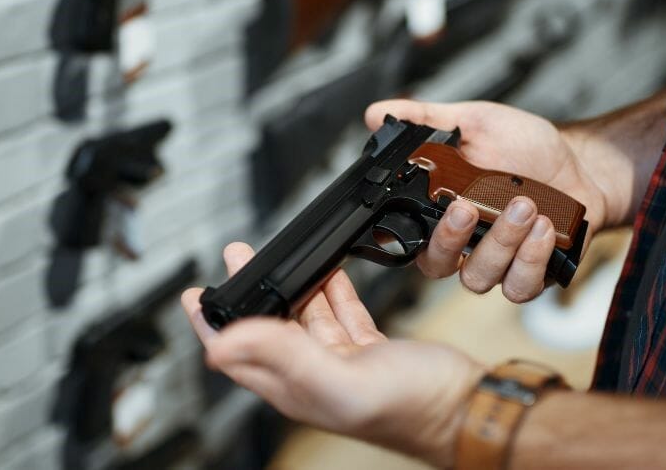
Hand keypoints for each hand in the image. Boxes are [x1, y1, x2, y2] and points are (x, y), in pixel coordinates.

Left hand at [182, 242, 484, 467]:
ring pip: (302, 316)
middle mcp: (313, 376)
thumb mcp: (341, 379)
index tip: (195, 295)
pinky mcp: (370, 349)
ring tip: (267, 255)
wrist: (469, 408)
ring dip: (287, 284)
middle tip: (233, 259)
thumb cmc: (414, 409)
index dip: (212, 325)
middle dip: (246, 293)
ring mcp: (342, 362)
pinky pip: (340, 313)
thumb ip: (283, 356)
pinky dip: (330, 289)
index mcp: (296, 387)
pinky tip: (328, 271)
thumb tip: (223, 344)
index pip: (237, 355)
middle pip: (265, 328)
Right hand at [365, 99, 610, 301]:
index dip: (407, 231)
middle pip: (437, 265)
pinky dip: (531, 259)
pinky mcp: (531, 275)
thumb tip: (377, 113)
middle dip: (451, 238)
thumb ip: (425, 120)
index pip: (409, 235)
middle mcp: (464, 244)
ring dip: (500, 243)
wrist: (581, 162)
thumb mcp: (473, 122)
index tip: (427, 201)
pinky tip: (544, 228)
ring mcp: (497, 263)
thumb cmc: (525, 146)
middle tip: (468, 207)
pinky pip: (520, 286)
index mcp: (440, 212)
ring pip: (479, 277)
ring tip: (524, 205)